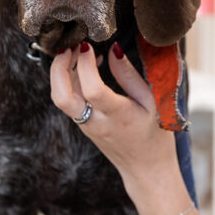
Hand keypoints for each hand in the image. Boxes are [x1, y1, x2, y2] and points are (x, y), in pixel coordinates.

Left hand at [49, 43, 178, 187]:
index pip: (92, 89)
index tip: (89, 45)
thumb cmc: (155, 134)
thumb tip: (112, 50)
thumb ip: (129, 75)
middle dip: (58, 68)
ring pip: (60, 98)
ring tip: (79, 53)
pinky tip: (86, 69)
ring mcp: (86, 126)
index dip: (86, 64)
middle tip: (70, 46)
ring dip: (62, 72)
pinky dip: (70, 81)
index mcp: (118, 116)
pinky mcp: (83, 126)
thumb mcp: (152, 101)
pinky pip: (68, 101)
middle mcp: (96, 122)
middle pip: (61, 96)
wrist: (147, 169)